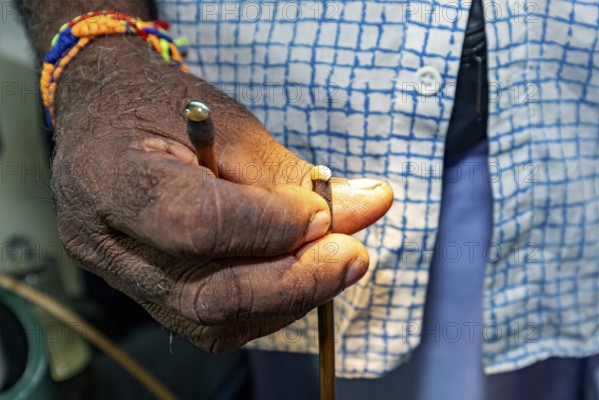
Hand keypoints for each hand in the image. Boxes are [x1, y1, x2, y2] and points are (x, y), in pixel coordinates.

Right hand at [51, 37, 393, 351]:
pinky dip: (270, 303)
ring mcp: (124, 281)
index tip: (325, 212)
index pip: (198, 224)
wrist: (109, 122)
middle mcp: (107, 245)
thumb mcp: (230, 125)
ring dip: (291, 296)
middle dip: (297, 282)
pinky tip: (296, 270)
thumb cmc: (165, 110)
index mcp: (112, 177)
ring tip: (331, 257)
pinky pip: (216, 324)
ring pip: (216, 323)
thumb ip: (295, 176)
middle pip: (207, 298)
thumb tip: (372, 203)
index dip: (273, 226)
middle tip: (354, 254)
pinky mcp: (149, 298)